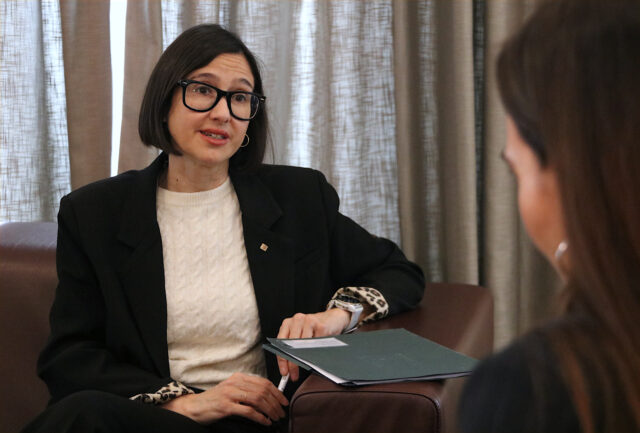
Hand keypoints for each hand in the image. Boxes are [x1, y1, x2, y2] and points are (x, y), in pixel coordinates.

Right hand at [161, 372, 287, 425]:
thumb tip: (267, 397)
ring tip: (275, 418)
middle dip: (276, 403)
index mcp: (238, 377)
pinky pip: (249, 411)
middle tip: (281, 412)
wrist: (194, 407)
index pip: (263, 382)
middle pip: (263, 390)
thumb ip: (247, 390)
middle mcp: (235, 383)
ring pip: (258, 399)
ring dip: (270, 410)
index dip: (277, 392)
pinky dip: (260, 417)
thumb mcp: (231, 390)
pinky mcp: (226, 406)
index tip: (284, 401)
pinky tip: (265, 422)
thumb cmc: (214, 400)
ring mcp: (230, 394)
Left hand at [276, 309, 349, 380]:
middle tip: (294, 375)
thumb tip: (289, 366)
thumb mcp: (301, 334)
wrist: (333, 318)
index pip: (280, 344)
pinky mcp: (320, 325)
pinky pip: (316, 344)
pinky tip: (317, 357)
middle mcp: (297, 320)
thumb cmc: (315, 329)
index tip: (284, 372)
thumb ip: (293, 346)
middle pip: (291, 346)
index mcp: (288, 323)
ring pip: (303, 346)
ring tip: (306, 367)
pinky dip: (316, 353)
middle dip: (292, 364)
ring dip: (304, 360)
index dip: (281, 360)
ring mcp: (309, 321)